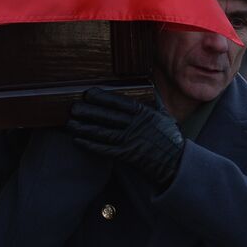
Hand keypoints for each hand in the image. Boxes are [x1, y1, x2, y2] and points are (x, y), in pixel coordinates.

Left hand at [66, 88, 184, 190]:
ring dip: (85, 128)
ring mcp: (131, 141)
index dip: (103, 97)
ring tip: (70, 123)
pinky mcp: (127, 156)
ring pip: (104, 132)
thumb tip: (146, 83)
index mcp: (145, 113)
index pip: (120, 102)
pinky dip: (90, 145)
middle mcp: (137, 126)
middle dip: (89, 112)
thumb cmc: (169, 138)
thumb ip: (152, 101)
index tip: (89, 93)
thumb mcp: (163, 115)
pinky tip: (78, 140)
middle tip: (73, 108)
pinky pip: (105, 149)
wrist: (176, 163)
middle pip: (108, 117)